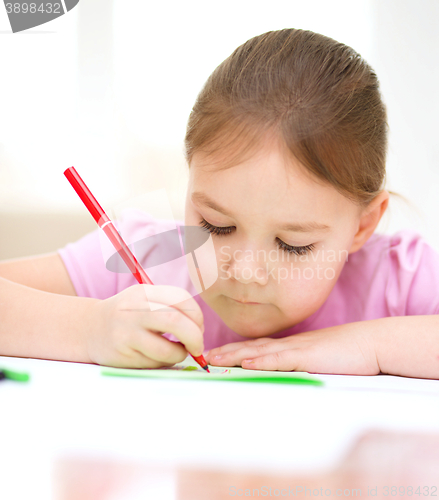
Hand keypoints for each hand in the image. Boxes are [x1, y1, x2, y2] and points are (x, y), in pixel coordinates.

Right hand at [86, 284, 203, 368]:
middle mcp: (134, 309)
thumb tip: (200, 328)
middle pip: (176, 322)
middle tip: (198, 346)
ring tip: (178, 352)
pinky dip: (165, 362)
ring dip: (180, 354)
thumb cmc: (127, 315)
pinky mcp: (123, 354)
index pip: (181, 298)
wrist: (89, 328)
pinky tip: (159, 356)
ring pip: (167, 349)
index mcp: (144, 292)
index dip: (197, 315)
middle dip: (195, 337)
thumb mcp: (144, 299)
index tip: (199, 327)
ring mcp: (127, 333)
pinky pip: (154, 363)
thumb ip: (170, 306)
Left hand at [205, 323, 379, 374]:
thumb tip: (287, 371)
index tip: (218, 354)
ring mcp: (297, 349)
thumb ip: (302, 363)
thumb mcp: (319, 358)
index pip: (258, 347)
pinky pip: (280, 359)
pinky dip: (261, 361)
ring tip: (215, 360)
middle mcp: (289, 344)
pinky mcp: (308, 356)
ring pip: (260, 351)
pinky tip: (246, 364)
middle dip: (227, 352)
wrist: (371, 342)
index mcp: (291, 346)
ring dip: (235, 355)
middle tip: (205, 357)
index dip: (237, 350)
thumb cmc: (348, 353)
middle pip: (252, 347)